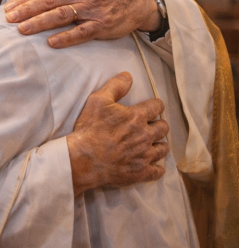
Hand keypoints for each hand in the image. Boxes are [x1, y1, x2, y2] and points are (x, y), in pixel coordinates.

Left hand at [3, 0, 160, 47]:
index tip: (8, 7)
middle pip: (49, 1)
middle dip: (27, 10)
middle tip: (9, 18)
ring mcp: (92, 9)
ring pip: (62, 15)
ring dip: (40, 22)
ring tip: (22, 30)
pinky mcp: (102, 25)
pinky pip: (82, 32)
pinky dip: (66, 37)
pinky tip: (51, 42)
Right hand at [67, 72, 168, 195]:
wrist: (83, 159)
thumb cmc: (89, 129)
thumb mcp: (97, 101)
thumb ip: (115, 87)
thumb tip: (128, 76)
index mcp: (137, 117)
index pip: (157, 106)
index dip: (154, 105)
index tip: (151, 107)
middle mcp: (145, 135)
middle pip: (163, 127)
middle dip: (158, 124)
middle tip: (150, 126)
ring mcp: (144, 155)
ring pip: (163, 149)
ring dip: (159, 145)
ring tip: (152, 144)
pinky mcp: (141, 172)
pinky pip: (158, 171)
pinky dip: (157, 168)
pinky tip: (152, 165)